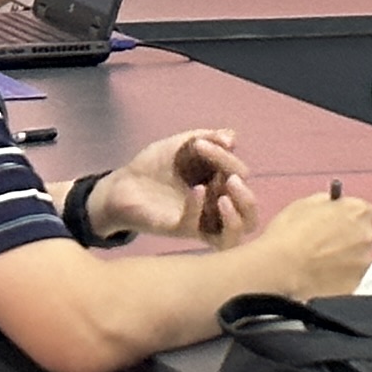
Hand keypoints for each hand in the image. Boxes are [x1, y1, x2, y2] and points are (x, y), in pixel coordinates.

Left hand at [99, 127, 255, 243]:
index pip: (241, 178)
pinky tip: (196, 189)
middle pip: (250, 214)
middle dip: (247, 197)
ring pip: (235, 235)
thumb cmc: (155, 164)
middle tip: (232, 179)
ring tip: (226, 194)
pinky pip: (197, 226)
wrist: (121, 183)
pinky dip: (200, 206)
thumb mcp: (183, 143)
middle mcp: (214, 207)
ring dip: (239, 214)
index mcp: (219, 186)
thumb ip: (208, 137)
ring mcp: (198, 221)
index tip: (202, 143)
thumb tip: (233, 138)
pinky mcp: (178, 229)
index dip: (228, 158)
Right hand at [255, 187, 371, 298]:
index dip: (354, 219)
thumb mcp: (305, 205)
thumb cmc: (288, 236)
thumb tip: (332, 205)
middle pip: (365, 236)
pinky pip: (350, 279)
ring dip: (346, 260)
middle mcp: (366, 236)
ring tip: (320, 263)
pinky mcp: (354, 285)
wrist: (280, 270)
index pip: (370, 214)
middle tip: (327, 244)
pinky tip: (320, 276)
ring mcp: (362, 263)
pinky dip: (339, 278)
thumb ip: (327, 203)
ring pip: (359, 259)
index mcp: (357, 211)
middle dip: (350, 239)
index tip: (343, 223)